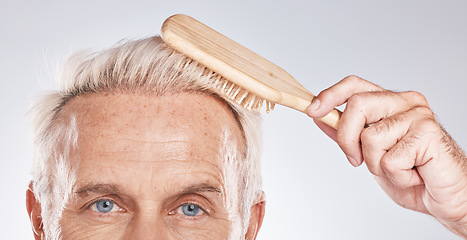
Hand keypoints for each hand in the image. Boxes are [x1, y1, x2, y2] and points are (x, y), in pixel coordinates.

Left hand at [306, 75, 466, 237]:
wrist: (446, 197)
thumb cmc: (412, 174)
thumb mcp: (369, 153)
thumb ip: (346, 133)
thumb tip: (319, 117)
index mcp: (390, 102)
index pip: (354, 85)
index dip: (330, 95)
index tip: (312, 110)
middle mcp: (406, 102)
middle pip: (357, 104)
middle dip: (346, 138)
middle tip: (355, 160)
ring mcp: (418, 115)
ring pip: (370, 136)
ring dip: (376, 164)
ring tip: (398, 170)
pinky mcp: (428, 133)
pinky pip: (390, 159)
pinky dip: (396, 176)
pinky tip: (413, 175)